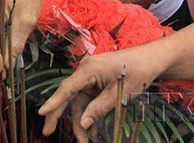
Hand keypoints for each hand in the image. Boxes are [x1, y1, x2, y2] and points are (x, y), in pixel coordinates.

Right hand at [39, 49, 163, 137]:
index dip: (53, 102)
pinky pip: (88, 99)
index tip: (42, 113)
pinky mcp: (97, 80)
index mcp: (88, 69)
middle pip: (68, 95)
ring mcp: (90, 76)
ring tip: (82, 140)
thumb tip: (82, 123)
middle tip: (47, 131)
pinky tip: (91, 130)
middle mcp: (85, 71)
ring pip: (78, 100)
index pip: (67, 88)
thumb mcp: (119, 93)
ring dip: (79, 119)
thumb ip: (99, 108)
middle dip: (58, 114)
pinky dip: (89, 113)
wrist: (152, 59)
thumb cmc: (138, 71)